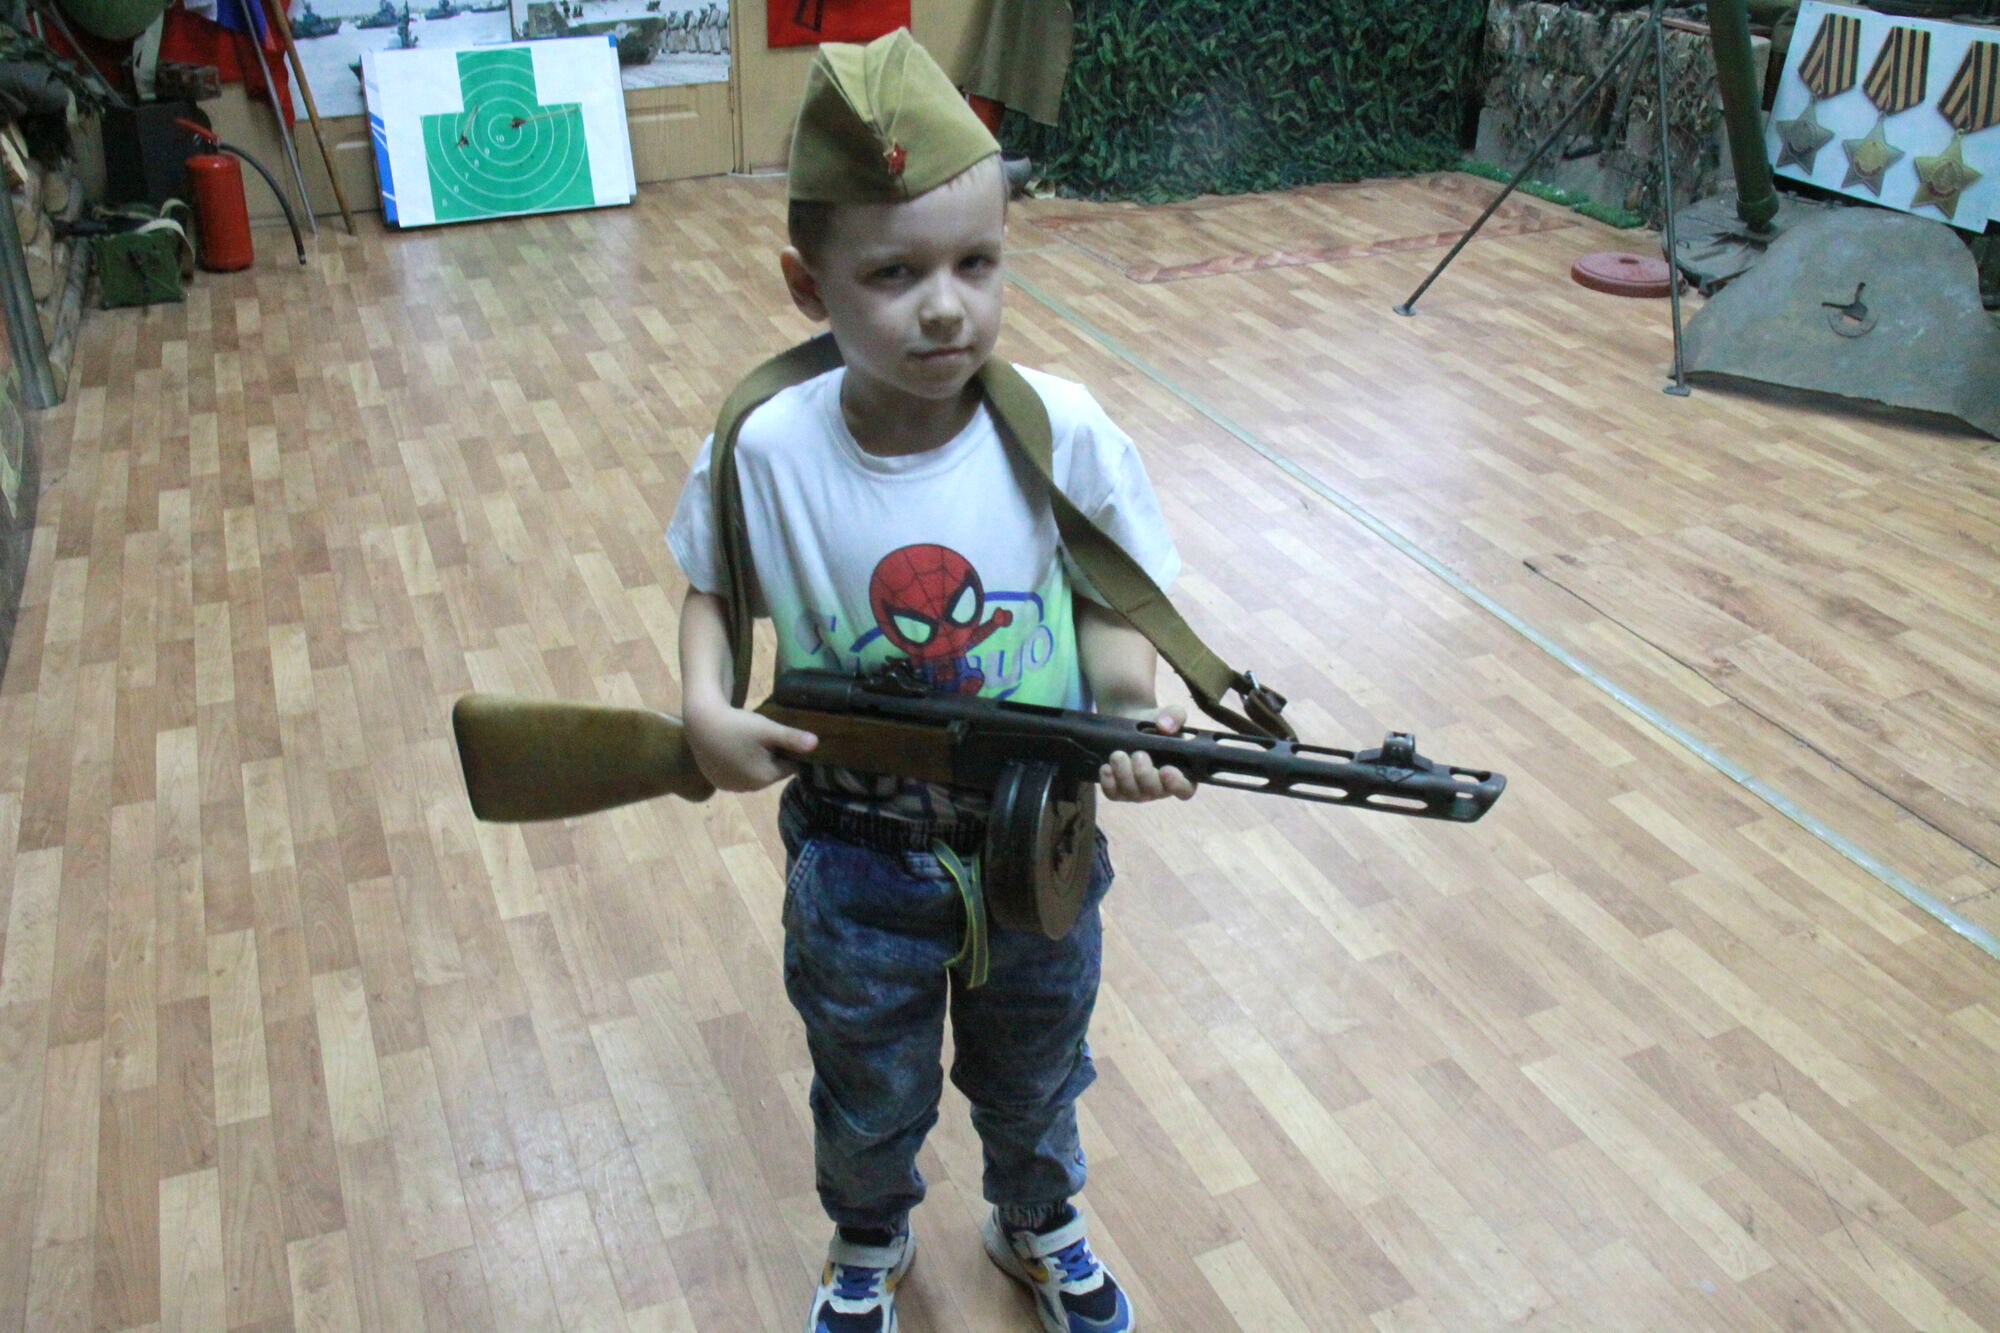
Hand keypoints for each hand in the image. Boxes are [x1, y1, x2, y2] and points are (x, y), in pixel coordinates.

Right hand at [684, 702, 816, 792]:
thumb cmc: (737, 725)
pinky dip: (738, 765)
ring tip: (745, 741)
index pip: (788, 768)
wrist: (701, 722)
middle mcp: (748, 788)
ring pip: (753, 774)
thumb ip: (792, 738)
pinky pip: (736, 775)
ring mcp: (730, 787)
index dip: (786, 751)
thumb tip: (816, 744)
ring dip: (754, 762)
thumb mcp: (767, 729)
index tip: (777, 736)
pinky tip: (732, 748)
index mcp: (764, 778)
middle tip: (760, 737)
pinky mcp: (717, 782)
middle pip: (770, 772)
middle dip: (770, 758)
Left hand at [1099, 704, 1194, 802]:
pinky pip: (1113, 794)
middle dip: (1144, 774)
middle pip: (1155, 792)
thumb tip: (1165, 726)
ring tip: (1117, 755)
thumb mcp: (1171, 714)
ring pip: (1132, 794)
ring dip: (1124, 776)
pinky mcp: (1119, 790)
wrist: (1130, 719)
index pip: (1185, 789)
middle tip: (1138, 754)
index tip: (1166, 770)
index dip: (1177, 784)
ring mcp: (1139, 791)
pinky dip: (1108, 783)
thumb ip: (1175, 716)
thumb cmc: (1157, 722)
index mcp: (1180, 773)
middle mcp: (1160, 787)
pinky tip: (1106, 767)